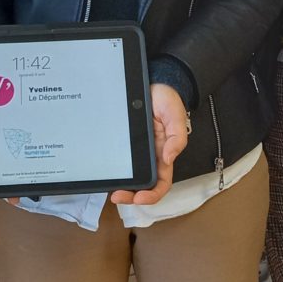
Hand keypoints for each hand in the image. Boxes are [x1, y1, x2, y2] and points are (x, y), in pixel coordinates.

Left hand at [110, 83, 187, 205]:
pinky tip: (105, 170)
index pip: (161, 182)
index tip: (139, 198)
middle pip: (142, 184)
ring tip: (110, 188)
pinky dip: (114, 168)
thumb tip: (168, 158)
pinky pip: (120, 158)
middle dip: (131, 195)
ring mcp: (137, 149)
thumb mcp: (176, 118)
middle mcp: (150, 155)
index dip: (152, 195)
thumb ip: (176, 138)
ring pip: (130, 175)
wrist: (155, 83)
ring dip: (122, 185)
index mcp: (164, 153)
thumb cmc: (168, 101)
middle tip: (117, 196)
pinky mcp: (126, 140)